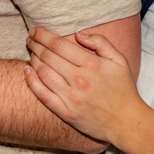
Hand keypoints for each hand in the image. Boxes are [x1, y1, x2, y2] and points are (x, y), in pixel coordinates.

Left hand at [23, 26, 147, 146]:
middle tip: (29, 39)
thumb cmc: (123, 89)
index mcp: (92, 65)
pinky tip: (27, 71)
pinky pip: (42, 94)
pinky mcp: (65, 113)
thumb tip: (78, 34)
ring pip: (43, 73)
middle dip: (35, 44)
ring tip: (31, 52)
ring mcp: (71, 98)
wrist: (126, 122)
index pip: (59, 44)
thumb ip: (101, 42)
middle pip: (48, 56)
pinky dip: (31, 81)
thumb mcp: (119, 60)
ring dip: (33, 59)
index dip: (43, 35)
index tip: (35, 31)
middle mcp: (79, 80)